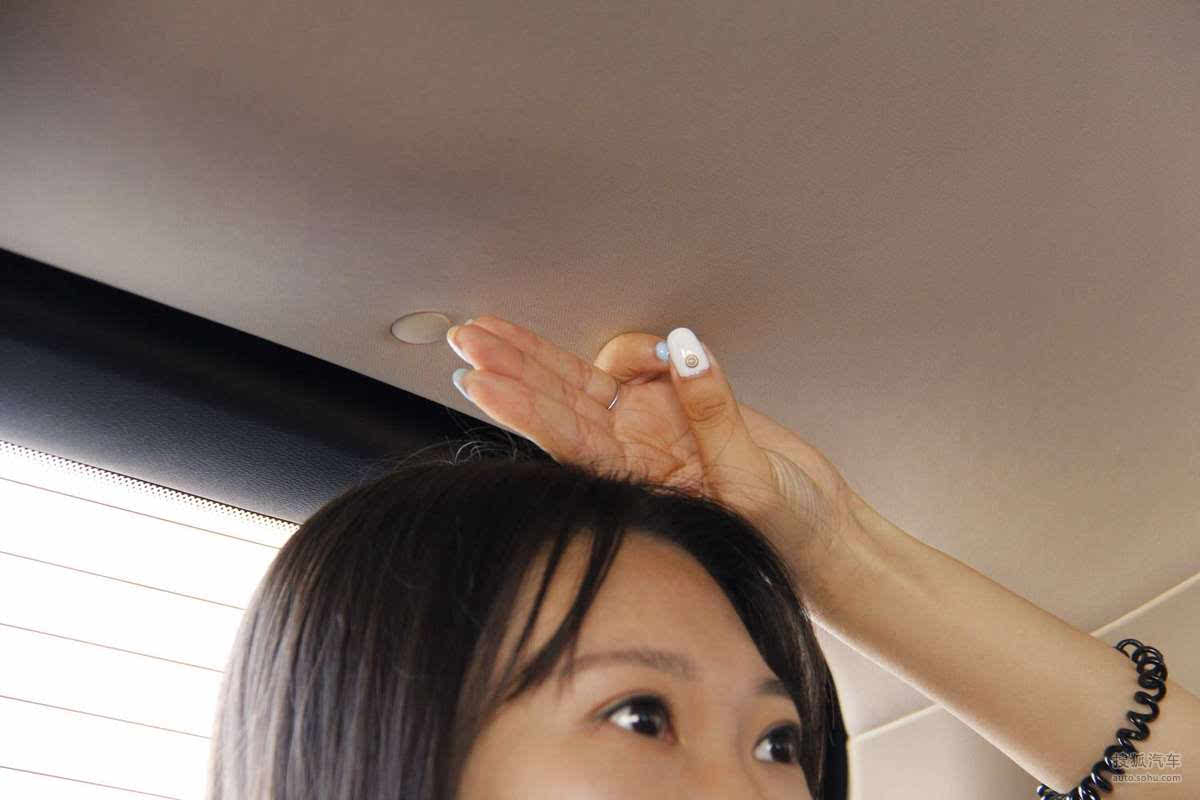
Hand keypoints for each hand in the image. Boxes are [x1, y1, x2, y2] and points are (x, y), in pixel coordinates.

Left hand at [445, 315, 868, 577]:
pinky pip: (648, 366)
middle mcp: (634, 452)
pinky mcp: (682, 406)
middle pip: (559, 402)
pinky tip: (651, 349)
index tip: (480, 379)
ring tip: (499, 330)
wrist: (823, 533)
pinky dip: (642, 351)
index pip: (564, 437)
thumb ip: (715, 413)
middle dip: (512, 368)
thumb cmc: (784, 531)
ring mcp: (655, 427)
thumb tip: (683, 351)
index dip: (521, 405)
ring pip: (588, 382)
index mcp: (635, 481)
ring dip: (545, 356)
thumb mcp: (750, 481)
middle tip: (466, 336)